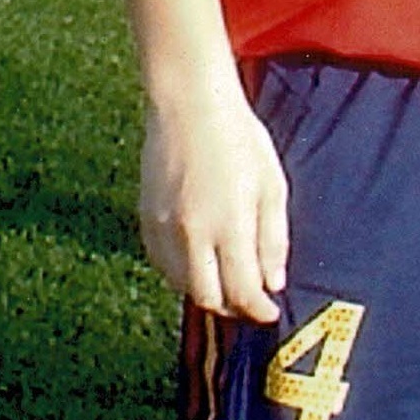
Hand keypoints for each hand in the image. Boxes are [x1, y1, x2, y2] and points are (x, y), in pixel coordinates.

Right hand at [138, 77, 288, 322]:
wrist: (190, 106)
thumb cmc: (239, 140)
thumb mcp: (272, 186)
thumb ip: (273, 239)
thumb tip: (273, 283)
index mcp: (229, 225)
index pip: (242, 290)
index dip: (258, 310)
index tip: (270, 313)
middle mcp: (192, 234)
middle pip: (208, 298)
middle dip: (232, 307)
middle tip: (249, 302)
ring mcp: (164, 228)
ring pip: (181, 285)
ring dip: (207, 291)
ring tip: (228, 281)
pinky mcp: (145, 220)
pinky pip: (162, 264)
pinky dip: (182, 273)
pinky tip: (200, 261)